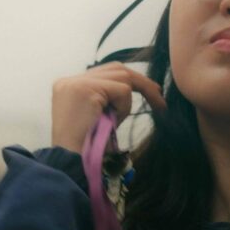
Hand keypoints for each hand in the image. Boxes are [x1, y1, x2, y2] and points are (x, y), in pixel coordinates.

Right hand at [51, 62, 166, 153]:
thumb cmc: (86, 147)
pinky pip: (122, 90)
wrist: (70, 161)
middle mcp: (70, 81)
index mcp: (69, 86)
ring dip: (127, 102)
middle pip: (115, 68)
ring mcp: (76, 83)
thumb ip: (106, 100)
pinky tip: (112, 120)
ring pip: (121, 77)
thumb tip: (129, 90)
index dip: (130, 81)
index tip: (151, 92)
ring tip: (116, 120)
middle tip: (159, 99)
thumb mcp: (96, 118)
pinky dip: (124, 107)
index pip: (105, 72)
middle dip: (141, 83)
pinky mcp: (85, 89)